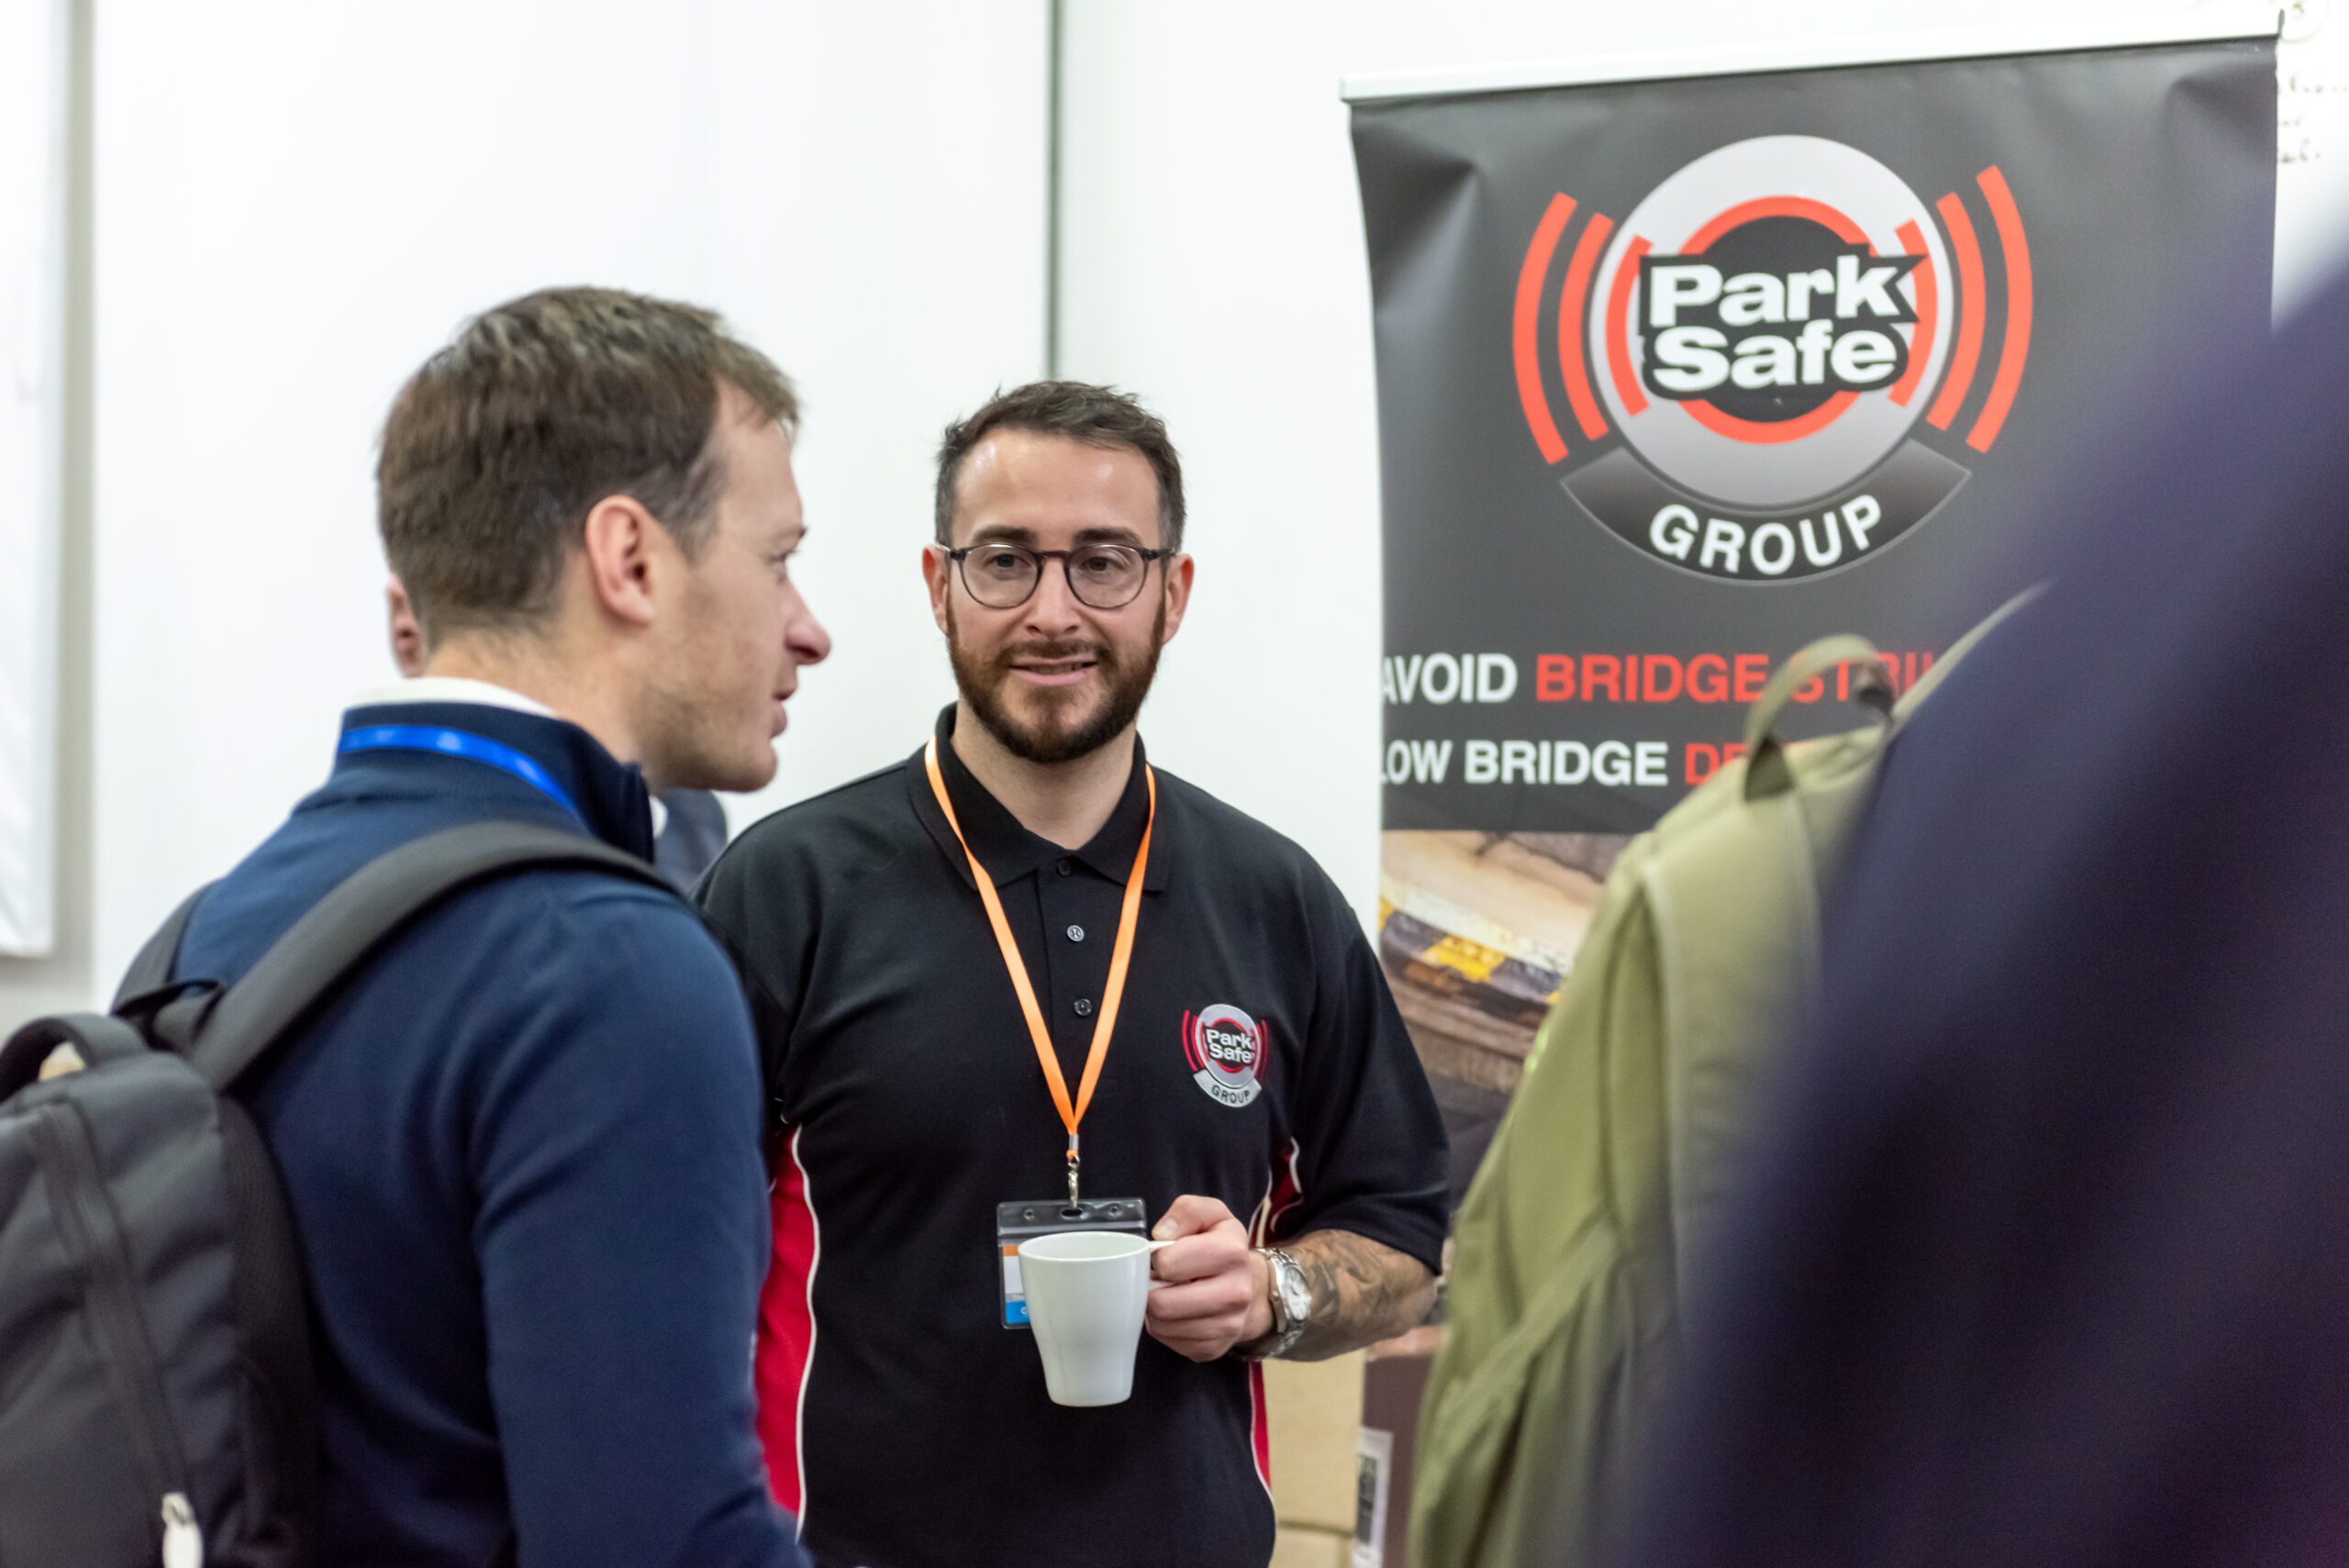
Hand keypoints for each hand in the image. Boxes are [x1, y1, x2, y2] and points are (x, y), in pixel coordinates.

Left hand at [1144, 1195, 1273, 1361]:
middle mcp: (1235, 1293)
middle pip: (1161, 1304)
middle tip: (1160, 1280)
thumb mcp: (1211, 1215)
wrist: (1252, 1287)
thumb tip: (1161, 1234)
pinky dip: (1166, 1328)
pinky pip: (1170, 1343)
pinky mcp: (1214, 1349)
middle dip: (1152, 1289)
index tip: (1167, 1256)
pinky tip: (1178, 1313)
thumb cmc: (1222, 1247)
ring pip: (1162, 1327)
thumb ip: (1186, 1211)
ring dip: (1156, 1310)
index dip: (1158, 1257)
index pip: (1168, 1264)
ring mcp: (1227, 1326)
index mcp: (1232, 1252)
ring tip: (1169, 1294)